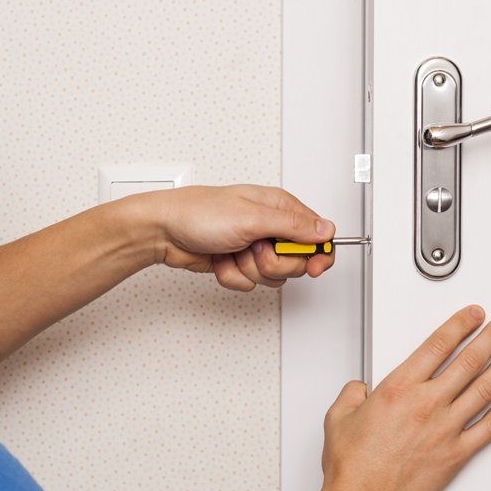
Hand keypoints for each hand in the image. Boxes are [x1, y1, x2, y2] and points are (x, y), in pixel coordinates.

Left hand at [142, 184, 336, 290]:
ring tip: (232, 252)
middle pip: (296, 262)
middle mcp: (269, 227)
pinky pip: (249, 283)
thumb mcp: (253, 218)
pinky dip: (232, 276)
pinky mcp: (239, 263)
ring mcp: (253, 247)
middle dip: (273, 263)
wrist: (163, 231)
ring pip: (272, 277)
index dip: (318, 254)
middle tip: (255, 249)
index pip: (317, 234)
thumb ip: (294, 226)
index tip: (312, 267)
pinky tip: (220, 260)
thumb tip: (326, 230)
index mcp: (279, 208)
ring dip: (249, 270)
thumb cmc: (199, 213)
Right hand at [319, 304, 490, 490]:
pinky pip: (490, 426)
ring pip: (485, 388)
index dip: (460, 325)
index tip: (474, 315)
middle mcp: (428, 404)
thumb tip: (359, 389)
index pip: (438, 345)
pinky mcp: (457, 453)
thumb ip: (352, 394)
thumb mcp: (339, 416)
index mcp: (399, 388)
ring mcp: (446, 428)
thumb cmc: (353, 465)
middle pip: (469, 360)